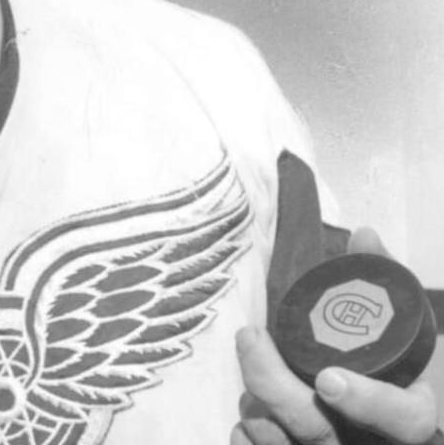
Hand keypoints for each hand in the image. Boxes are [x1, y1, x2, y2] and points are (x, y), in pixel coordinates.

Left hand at [231, 228, 440, 444]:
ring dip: (257, 410)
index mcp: (412, 418)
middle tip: (250, 338)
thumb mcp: (400, 329)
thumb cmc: (391, 370)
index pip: (401, 421)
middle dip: (275, 386)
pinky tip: (245, 420)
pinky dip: (249, 442)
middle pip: (321, 432)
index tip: (329, 378)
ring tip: (247, 373)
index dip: (367, 402)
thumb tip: (364, 234)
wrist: (394, 422)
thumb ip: (381, 281)